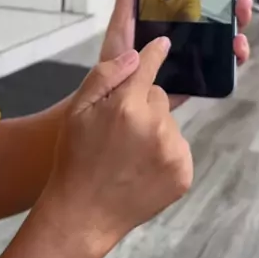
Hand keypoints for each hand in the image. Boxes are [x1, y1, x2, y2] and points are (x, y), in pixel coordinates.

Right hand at [42, 39, 192, 257]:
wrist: (83, 215)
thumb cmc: (75, 158)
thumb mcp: (76, 111)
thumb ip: (106, 76)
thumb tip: (137, 55)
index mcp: (127, 106)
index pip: (148, 66)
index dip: (154, 53)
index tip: (163, 43)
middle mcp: (156, 126)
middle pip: (157, 97)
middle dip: (141, 105)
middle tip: (118, 128)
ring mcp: (173, 152)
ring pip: (168, 123)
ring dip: (154, 129)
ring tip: (127, 152)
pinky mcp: (183, 173)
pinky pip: (178, 148)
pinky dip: (164, 153)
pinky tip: (141, 167)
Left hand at [100, 0, 253, 108]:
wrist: (117, 98)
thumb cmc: (117, 58)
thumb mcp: (122, 22)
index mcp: (171, 18)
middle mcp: (186, 35)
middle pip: (219, 16)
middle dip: (235, 2)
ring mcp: (195, 56)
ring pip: (225, 38)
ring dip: (239, 25)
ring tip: (242, 14)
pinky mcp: (199, 77)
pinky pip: (223, 67)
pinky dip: (235, 57)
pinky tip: (236, 47)